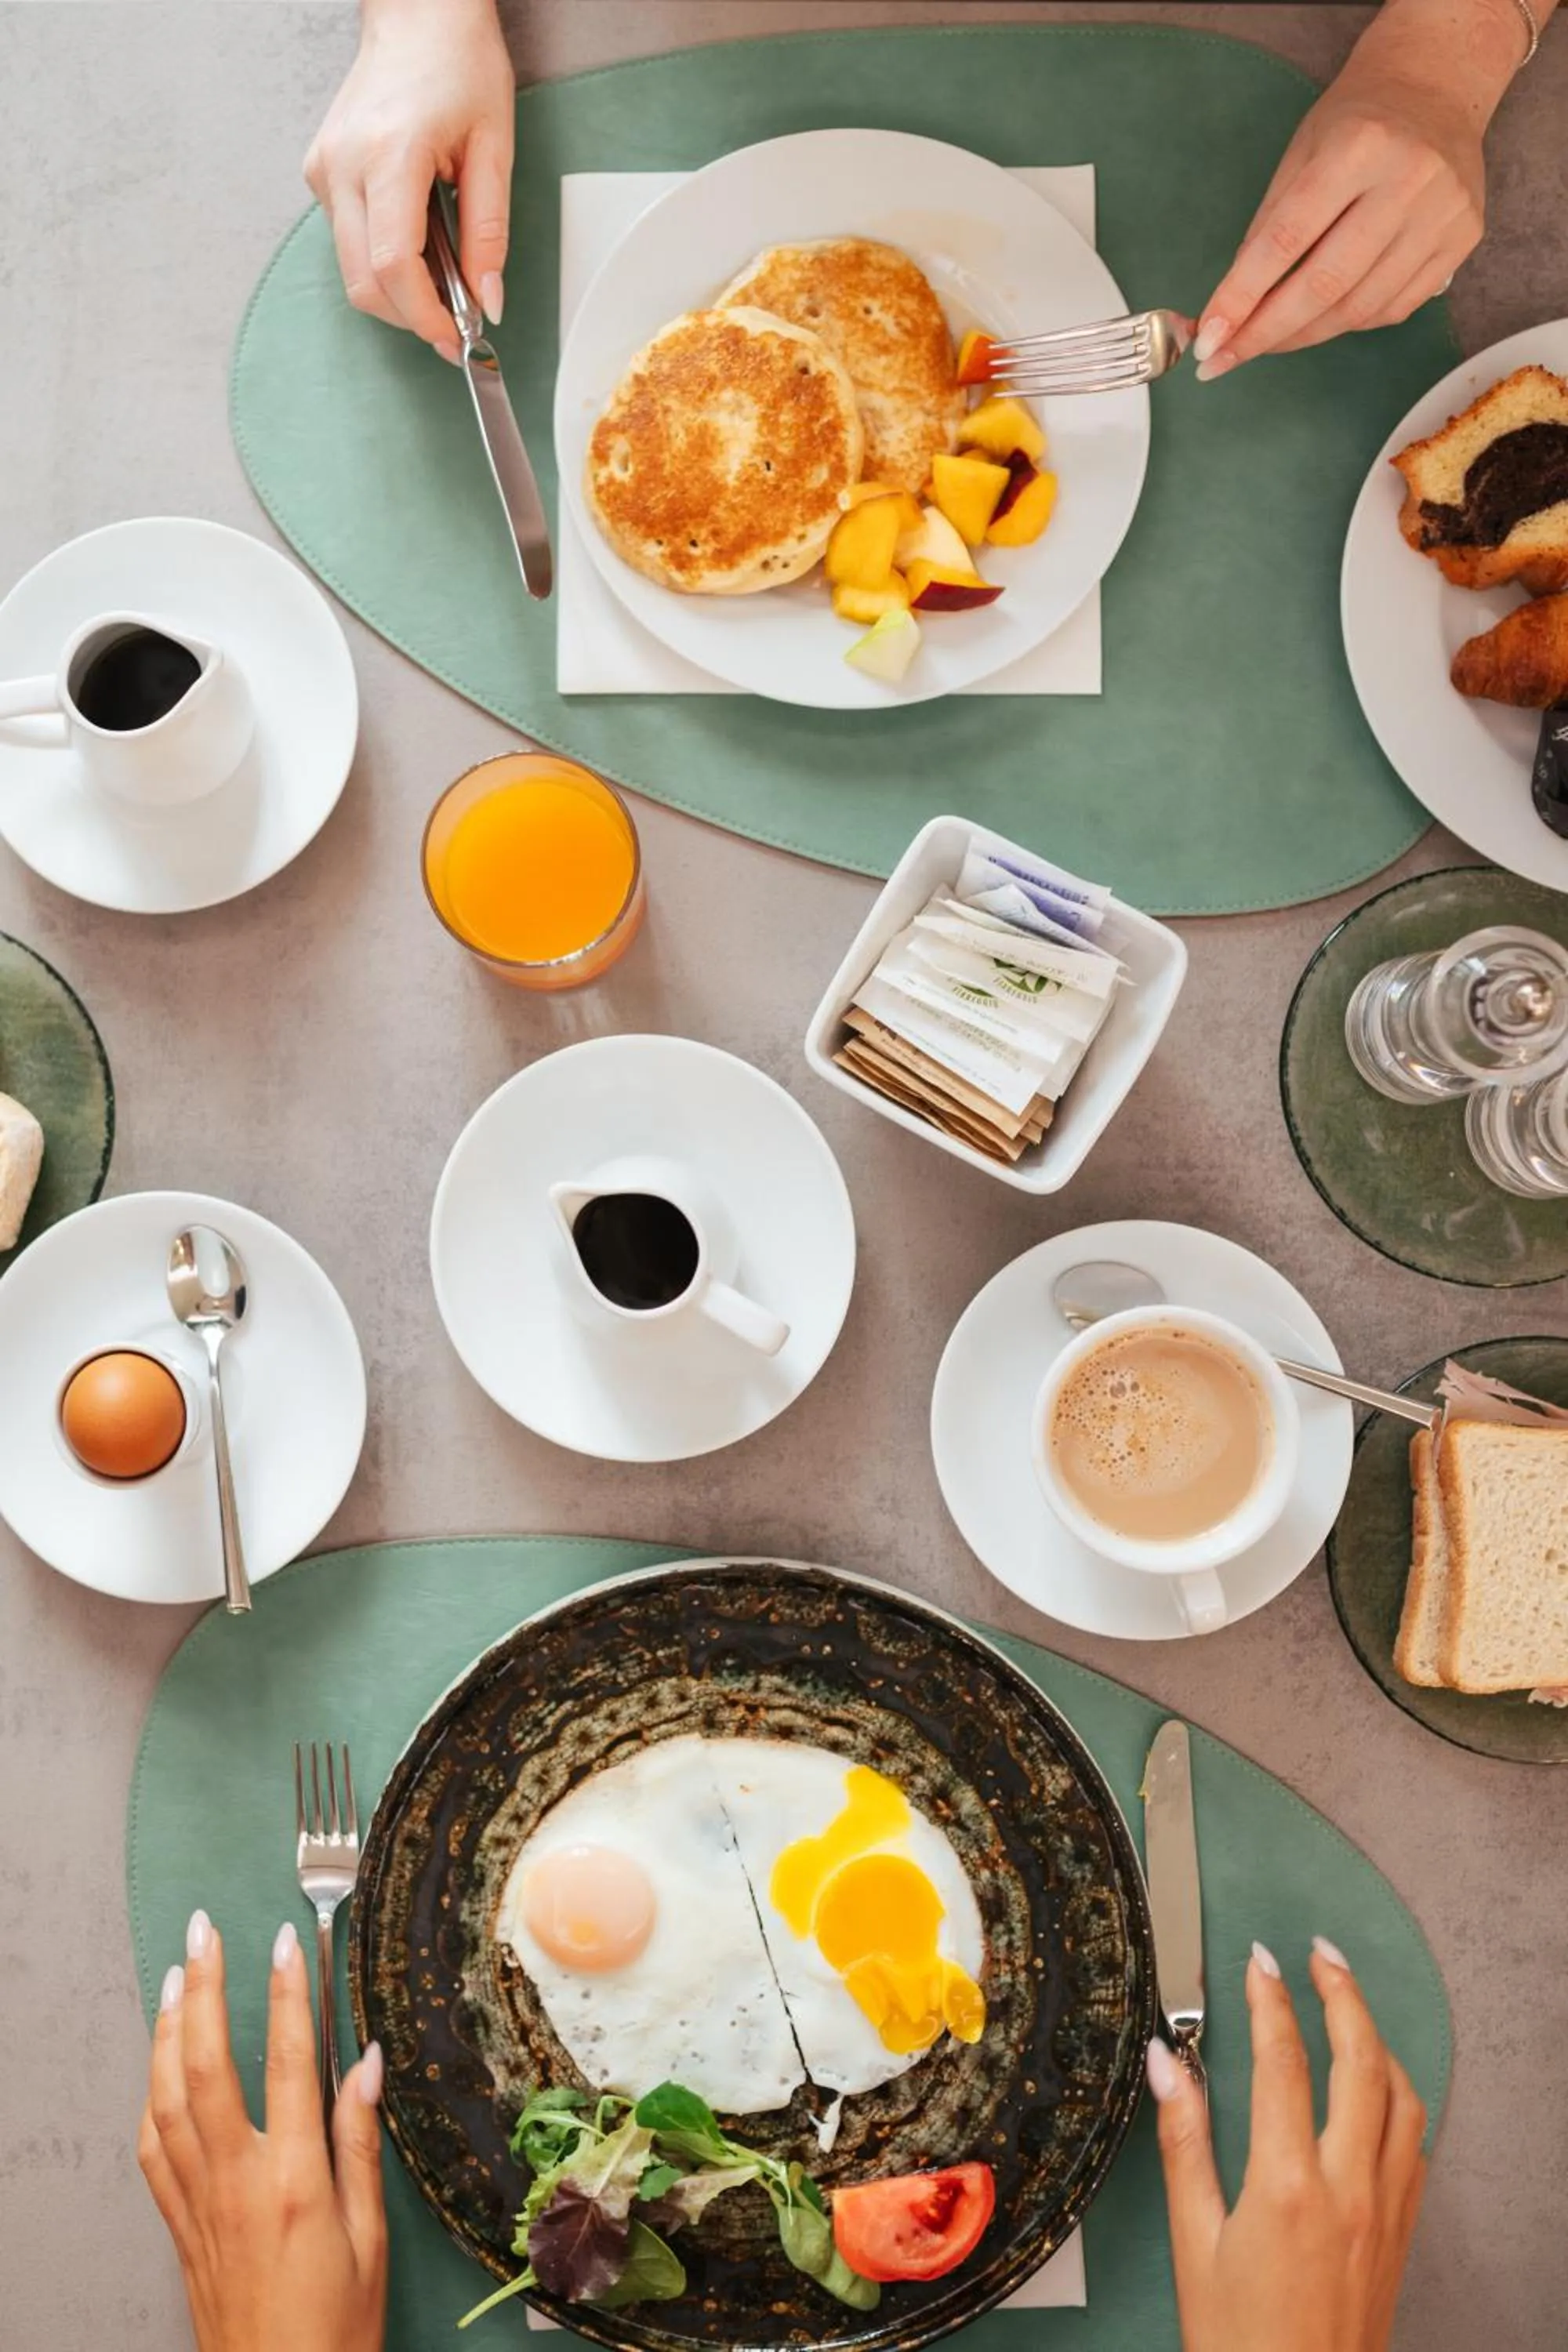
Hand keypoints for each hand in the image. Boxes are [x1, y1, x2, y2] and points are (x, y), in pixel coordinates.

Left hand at [138, 1910, 387, 2351]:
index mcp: (294, 2181)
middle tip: (203, 1932)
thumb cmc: (337, 2327)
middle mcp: (236, 2183)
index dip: (286, 1994)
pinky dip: (151, 2096)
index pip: (287, 2062)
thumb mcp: (371, 2235)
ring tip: (175, 1977)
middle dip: (201, 1989)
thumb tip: (365, 2060)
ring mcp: (198, 2204)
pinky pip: (152, 2149)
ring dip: (166, 2030)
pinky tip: (158, 2067)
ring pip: (166, 2098)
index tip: (284, 1941)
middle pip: (205, 2065)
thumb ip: (361, 2143)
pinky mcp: (178, 2226)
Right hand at [305, 0, 514, 353]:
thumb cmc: (459, 65)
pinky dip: (383, 260)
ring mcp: (324, 168)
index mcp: (389, 154)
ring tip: (443, 278)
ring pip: (351, 268)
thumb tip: (488, 301)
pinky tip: (418, 245)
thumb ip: (490, 233)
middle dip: (411, 316)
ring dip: (398, 291)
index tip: (457, 337)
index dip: (424, 315)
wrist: (418, 16)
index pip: (393, 265)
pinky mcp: (320, 171)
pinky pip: (347, 241)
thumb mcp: (494, 149)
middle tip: (454, 323)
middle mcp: (343, 164)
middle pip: (364, 280)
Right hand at [1148, 1939, 1426, 2351]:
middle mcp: (1348, 2188)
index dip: (1271, 1999)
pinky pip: (1414, 2145)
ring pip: (1402, 2098)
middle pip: (1361, 2061)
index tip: (1260, 1960)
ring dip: (1378, 2041)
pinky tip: (1376, 2089)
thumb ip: (1183, 2143)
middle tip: (1320, 1955)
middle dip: (1342, 1994)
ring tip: (1348, 2008)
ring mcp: (1383, 2210)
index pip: (1284, 2062)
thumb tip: (1167, 2062)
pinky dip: (1399, 2097)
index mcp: (1288, 2185)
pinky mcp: (1400, 2233)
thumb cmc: (1237, 2340)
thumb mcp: (1193, 2244)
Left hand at [1194, 0, 1517, 375]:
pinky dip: (1348, 324)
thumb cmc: (1356, 121)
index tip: (1208, 339)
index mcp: (1358, 147)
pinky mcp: (1463, 240)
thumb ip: (1267, 229)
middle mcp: (1408, 181)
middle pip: (1325, 285)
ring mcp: (1442, 214)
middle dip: (1266, 333)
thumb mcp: (1300, 154)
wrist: (1436, 86)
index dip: (1241, 297)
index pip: (1286, 240)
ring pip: (1360, 309)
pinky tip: (1322, 319)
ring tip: (1268, 343)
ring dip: (1303, 336)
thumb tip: (1230, 310)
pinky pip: (1394, 309)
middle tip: (1224, 359)